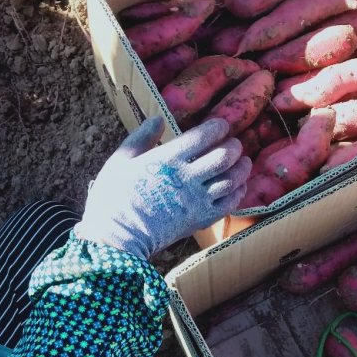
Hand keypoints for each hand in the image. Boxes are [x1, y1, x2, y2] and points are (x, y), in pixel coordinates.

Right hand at [76, 117, 251, 259]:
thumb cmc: (113, 197)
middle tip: (234, 144)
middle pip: (225, 156)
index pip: (204, 136)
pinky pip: (229, 204)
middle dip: (234, 147)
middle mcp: (188, 177)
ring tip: (243, 162)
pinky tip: (239, 187)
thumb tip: (158, 119)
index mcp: (168, 159)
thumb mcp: (120, 160)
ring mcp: (197, 200)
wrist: (116, 237)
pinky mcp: (201, 220)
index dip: (218, 128)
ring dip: (242, 168)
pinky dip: (238, 193)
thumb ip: (141, 137)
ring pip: (232, 180)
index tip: (221, 126)